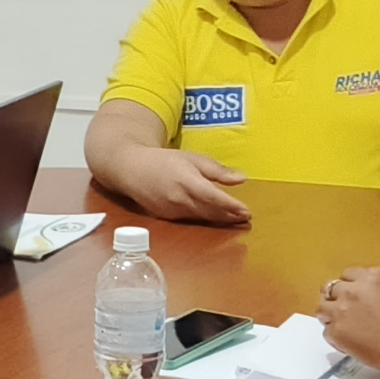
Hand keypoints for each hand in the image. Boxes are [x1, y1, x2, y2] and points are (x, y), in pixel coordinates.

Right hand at [104, 149, 250, 227]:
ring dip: (219, 219)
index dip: (231, 206)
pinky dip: (204, 219)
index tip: (246, 211)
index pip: (214, 197)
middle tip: (245, 218)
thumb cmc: (165, 161)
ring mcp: (172, 210)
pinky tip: (214, 217)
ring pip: (201, 218)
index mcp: (187, 181)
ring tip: (234, 219)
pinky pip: (190, 219)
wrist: (133, 169)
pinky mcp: (166, 217)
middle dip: (229, 216)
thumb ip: (217, 170)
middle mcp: (179, 199)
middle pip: (210, 211)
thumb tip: (241, 179)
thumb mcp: (193, 159)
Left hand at [315, 272, 379, 369]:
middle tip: (342, 306)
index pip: (348, 274)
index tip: (351, 291)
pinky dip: (332, 333)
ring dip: (328, 312)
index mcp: (370, 281)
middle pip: (331, 288)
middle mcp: (351, 293)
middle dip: (336, 296)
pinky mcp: (336, 333)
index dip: (349, 283)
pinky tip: (343, 338)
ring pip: (322, 307)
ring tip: (337, 321)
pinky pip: (326, 330)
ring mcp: (340, 313)